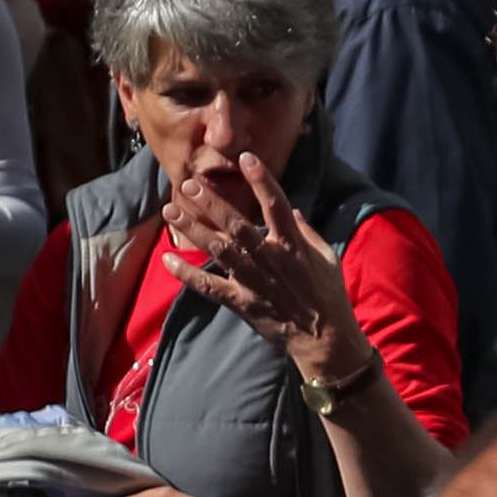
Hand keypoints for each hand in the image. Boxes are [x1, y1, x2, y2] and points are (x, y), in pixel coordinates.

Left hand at [165, 150, 368, 383]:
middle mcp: (270, 259)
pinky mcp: (241, 302)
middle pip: (236, 225)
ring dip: (193, 229)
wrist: (324, 338)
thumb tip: (291, 210)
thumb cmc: (329, 295)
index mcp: (294, 246)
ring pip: (218, 250)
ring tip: (171, 210)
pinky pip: (209, 286)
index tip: (246, 158)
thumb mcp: (326, 258)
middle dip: (211, 203)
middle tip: (189, 184)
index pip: (276, 205)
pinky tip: (167, 259)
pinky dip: (186, 274)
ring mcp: (253, 281)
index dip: (261, 180)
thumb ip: (306, 232)